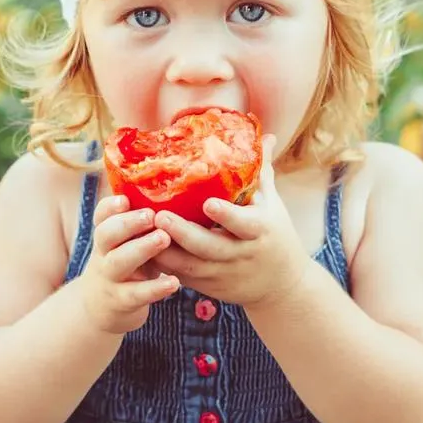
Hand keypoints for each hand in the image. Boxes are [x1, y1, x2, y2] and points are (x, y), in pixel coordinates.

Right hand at [79, 195, 178, 334]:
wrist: (99, 308)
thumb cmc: (126, 263)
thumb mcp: (127, 242)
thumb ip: (143, 222)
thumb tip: (180, 190)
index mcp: (107, 234)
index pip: (102, 215)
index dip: (110, 206)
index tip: (126, 199)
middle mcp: (104, 253)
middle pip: (106, 234)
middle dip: (128, 223)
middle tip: (152, 215)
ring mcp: (110, 277)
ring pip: (119, 261)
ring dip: (141, 248)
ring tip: (164, 238)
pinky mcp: (121, 301)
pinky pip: (136, 294)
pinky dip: (155, 288)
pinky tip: (174, 282)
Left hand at [151, 136, 310, 308]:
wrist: (283, 285)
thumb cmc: (275, 234)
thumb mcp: (273, 203)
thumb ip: (262, 170)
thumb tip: (266, 135)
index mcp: (259, 230)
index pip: (243, 224)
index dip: (226, 216)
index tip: (208, 203)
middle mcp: (240, 254)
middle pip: (208, 247)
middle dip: (182, 233)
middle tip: (159, 214)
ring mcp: (222, 274)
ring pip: (189, 267)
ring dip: (163, 251)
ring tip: (140, 231)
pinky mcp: (208, 287)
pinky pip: (180, 278)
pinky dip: (161, 266)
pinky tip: (142, 250)